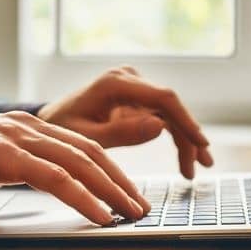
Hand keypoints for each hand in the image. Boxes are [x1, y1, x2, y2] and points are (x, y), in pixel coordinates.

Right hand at [0, 111, 149, 225]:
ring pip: (79, 163)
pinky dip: (83, 198)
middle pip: (90, 152)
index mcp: (27, 126)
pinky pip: (54, 177)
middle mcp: (26, 125)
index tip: (130, 194)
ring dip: (111, 191)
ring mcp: (14, 137)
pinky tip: (100, 216)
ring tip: (131, 214)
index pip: (83, 147)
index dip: (112, 171)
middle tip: (142, 206)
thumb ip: (21, 166)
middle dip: (121, 182)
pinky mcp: (1, 155)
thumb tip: (50, 185)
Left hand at [37, 66, 213, 178]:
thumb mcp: (87, 138)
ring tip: (193, 170)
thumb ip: (122, 133)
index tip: (201, 143)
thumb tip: (160, 127)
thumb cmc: (61, 130)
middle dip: (189, 137)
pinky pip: (162, 118)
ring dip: (185, 140)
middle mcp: (129, 79)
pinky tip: (184, 159)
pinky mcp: (136, 99)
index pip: (163, 98)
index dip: (186, 121)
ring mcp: (134, 88)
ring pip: (170, 114)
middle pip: (171, 107)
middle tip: (202, 165)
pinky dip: (174, 137)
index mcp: (115, 84)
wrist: (49, 123)